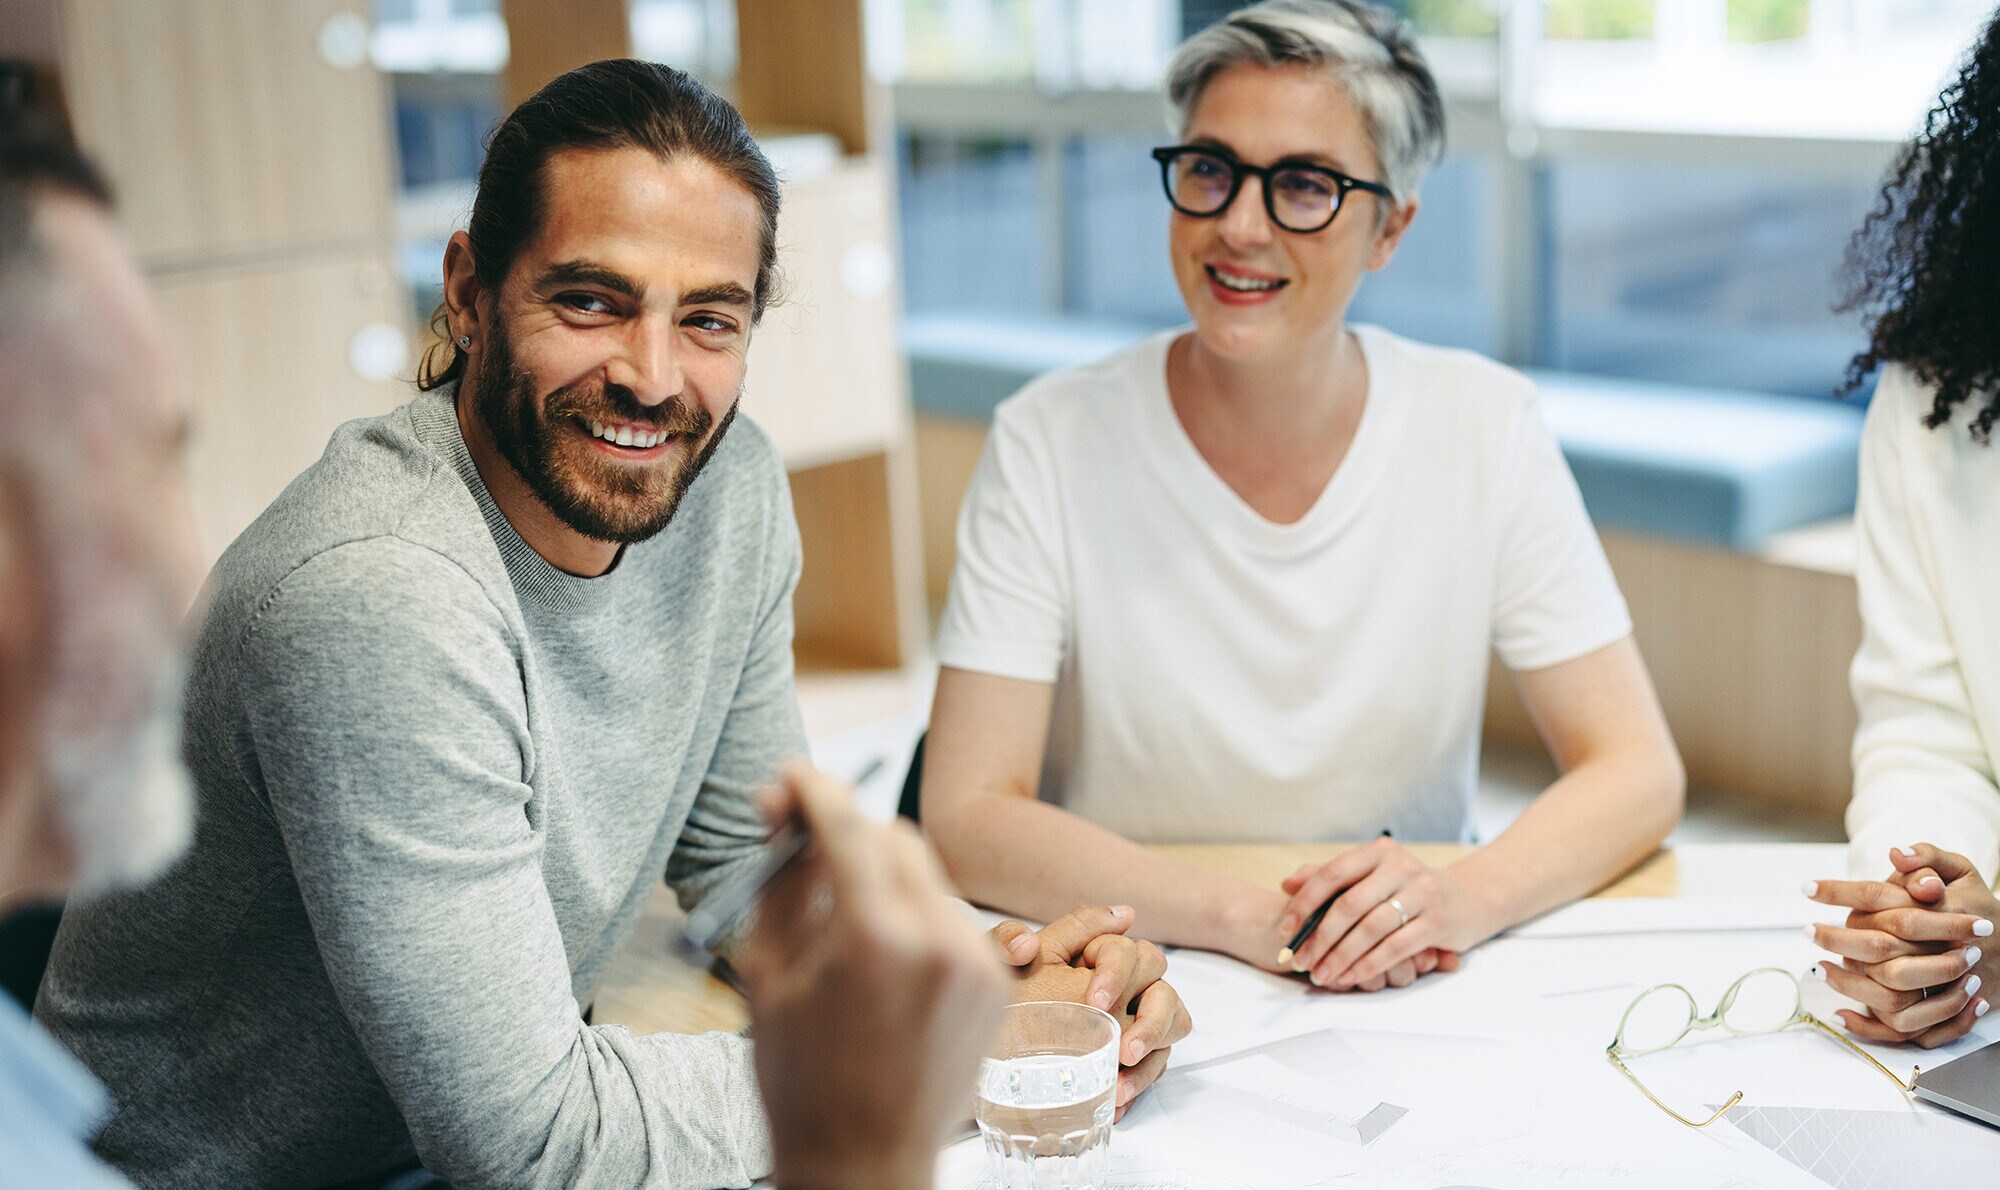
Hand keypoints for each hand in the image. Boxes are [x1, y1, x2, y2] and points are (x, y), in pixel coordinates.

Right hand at [738, 763, 1007, 1189]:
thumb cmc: (801, 1081)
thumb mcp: (767, 973)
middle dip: (851, 830)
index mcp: (873, 938)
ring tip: (840, 924)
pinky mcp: (993, 982)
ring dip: (882, 877)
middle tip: (808, 838)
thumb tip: (780, 807)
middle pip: (895, 837)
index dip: (815, 790)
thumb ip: (781, 879)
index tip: (793, 777)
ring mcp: (975, 962)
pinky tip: (881, 962)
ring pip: (925, 877)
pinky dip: (914, 918)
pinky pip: (949, 918)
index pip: (848, 824)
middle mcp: (937, 940)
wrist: (864, 1162)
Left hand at [990, 905, 1192, 1120]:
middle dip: (1151, 1020)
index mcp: (1094, 955)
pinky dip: (1139, 1083)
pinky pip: (1155, 1065)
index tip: (1096, 1002)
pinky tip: (1114, 1102)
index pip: (1129, 952)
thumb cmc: (999, 1000)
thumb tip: (1090, 918)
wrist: (986, 1050)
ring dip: (1152, 1055)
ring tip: (1120, 1085)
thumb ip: (1046, 932)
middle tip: (1125, 1049)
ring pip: (1172, 1025)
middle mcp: (1122, 984)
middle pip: (1163, 989)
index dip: (1117, 974)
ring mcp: (1133, 1020)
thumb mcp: (1006, 963)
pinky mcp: (1132, 1055)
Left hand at [1276, 838, 1483, 991]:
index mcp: (1377, 852)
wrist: (1469, 898)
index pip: (1332, 874)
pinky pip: (1396, 947)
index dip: (1305, 903)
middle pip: (1349, 904)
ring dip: (1341, 956)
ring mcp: (1421, 892)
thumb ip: (1330, 877)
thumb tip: (1287, 884)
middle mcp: (1399, 866)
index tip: (1286, 930)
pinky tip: (1351, 977)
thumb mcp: (1372, 875)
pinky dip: (1369, 964)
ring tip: (1322, 974)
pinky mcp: (1437, 921)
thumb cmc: (1407, 889)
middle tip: (1300, 961)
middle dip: (1319, 937)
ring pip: (1371, 928)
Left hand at [1805, 843, 1997, 1048]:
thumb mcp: (1961, 870)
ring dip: (1849, 983)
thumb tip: (1896, 854)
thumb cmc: (1975, 903)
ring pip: (1889, 992)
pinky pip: (1905, 1029)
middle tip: (1807, 931)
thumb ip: (1929, 857)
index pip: (1879, 897)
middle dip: (1835, 939)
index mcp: (1938, 910)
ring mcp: (1944, 985)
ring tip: (1820, 967)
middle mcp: (1940, 949)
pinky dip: (1870, 1026)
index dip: (1839, 891)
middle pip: (1879, 946)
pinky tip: (1843, 1013)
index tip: (1807, 888)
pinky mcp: (1943, 1013)